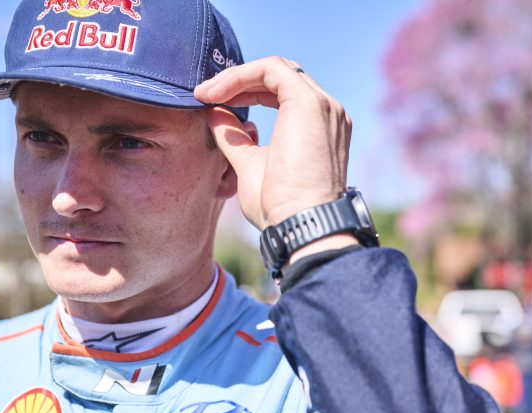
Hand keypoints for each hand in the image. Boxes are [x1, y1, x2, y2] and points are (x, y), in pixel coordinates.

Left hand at [194, 57, 351, 230]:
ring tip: (206, 94)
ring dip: (236, 77)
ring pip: (274, 68)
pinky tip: (216, 94)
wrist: (301, 225)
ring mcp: (321, 105)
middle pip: (279, 76)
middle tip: (205, 94)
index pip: (281, 92)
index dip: (245, 92)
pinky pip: (270, 70)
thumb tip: (213, 113)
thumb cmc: (280, 208)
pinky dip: (240, 76)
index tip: (212, 103)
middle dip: (239, 81)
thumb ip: (235, 138)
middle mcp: (326, 112)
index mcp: (318, 127)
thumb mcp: (250, 166)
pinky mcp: (309, 103)